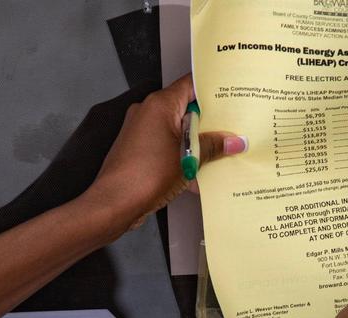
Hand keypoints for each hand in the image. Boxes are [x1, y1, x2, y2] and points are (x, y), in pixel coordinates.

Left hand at [86, 74, 245, 236]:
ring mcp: (141, 131)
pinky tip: (197, 175)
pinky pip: (166, 146)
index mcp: (160, 104)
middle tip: (231, 131)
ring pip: (177, 130)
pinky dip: (181, 156)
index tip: (232, 97)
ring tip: (217, 155)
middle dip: (209, 123)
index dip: (213, 90)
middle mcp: (148, 112)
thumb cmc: (144, 176)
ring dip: (196, 143)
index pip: (191, 85)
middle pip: (186, 109)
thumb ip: (212, 147)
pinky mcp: (138, 149)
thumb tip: (232, 141)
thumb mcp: (189, 159)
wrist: (115, 203)